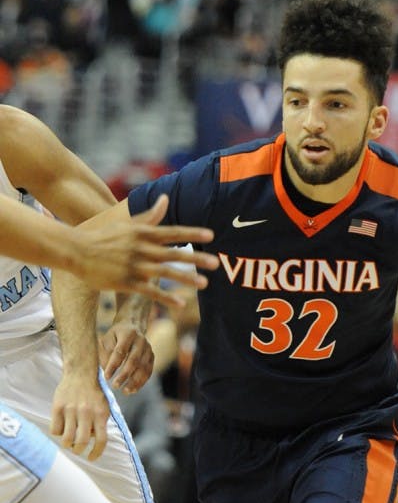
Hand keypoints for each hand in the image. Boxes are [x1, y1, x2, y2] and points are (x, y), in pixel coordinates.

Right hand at [50, 371, 108, 461]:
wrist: (81, 373)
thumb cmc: (94, 394)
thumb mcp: (104, 408)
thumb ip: (100, 425)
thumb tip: (93, 443)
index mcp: (101, 414)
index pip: (101, 440)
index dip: (97, 453)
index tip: (91, 458)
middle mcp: (86, 412)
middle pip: (82, 441)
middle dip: (79, 450)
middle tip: (77, 449)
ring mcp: (71, 409)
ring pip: (67, 438)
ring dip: (67, 444)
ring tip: (68, 441)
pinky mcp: (58, 407)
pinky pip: (55, 430)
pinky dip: (58, 433)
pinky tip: (61, 428)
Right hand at [76, 195, 218, 303]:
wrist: (76, 251)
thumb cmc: (104, 237)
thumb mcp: (127, 224)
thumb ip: (150, 216)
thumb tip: (166, 198)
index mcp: (142, 233)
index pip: (172, 232)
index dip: (192, 234)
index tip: (211, 235)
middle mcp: (140, 249)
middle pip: (173, 254)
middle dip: (196, 259)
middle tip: (216, 264)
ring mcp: (133, 266)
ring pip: (165, 273)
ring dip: (185, 279)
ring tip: (204, 284)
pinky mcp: (125, 282)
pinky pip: (150, 291)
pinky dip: (166, 298)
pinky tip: (181, 304)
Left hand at [99, 322, 154, 393]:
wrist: (132, 327)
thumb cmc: (115, 336)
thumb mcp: (106, 340)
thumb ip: (105, 354)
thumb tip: (106, 374)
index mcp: (128, 334)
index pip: (120, 351)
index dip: (113, 365)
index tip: (106, 377)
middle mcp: (141, 341)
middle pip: (133, 360)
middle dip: (124, 375)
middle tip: (115, 386)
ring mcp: (148, 349)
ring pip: (143, 368)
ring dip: (134, 381)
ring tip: (125, 391)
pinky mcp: (152, 357)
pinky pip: (148, 372)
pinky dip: (141, 382)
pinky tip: (133, 390)